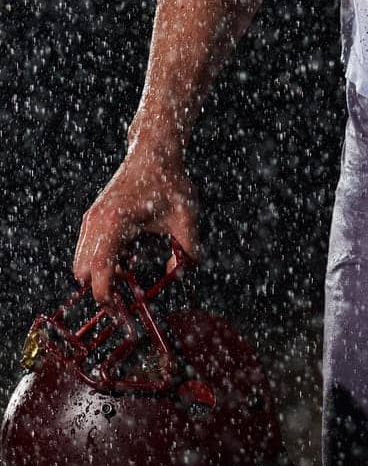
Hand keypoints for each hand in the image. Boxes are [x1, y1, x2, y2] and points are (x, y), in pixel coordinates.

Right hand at [74, 149, 199, 306]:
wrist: (154, 151)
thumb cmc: (169, 180)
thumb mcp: (185, 216)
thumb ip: (187, 248)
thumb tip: (183, 274)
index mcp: (114, 223)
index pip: (98, 273)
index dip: (107, 299)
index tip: (122, 315)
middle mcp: (95, 223)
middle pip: (83, 273)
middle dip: (102, 290)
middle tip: (127, 302)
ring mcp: (91, 219)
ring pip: (82, 262)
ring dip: (101, 275)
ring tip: (130, 276)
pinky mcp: (93, 217)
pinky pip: (88, 250)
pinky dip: (101, 261)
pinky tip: (128, 257)